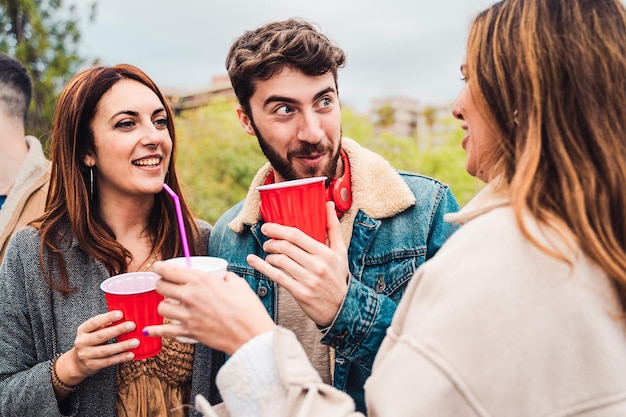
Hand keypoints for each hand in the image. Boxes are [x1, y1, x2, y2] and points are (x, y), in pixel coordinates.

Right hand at [56, 310, 137, 386]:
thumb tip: (125, 317)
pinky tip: (131, 354)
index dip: (107, 317)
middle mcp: (82, 342)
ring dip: (122, 346)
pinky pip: (109, 361)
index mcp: (83, 330)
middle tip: (132, 325)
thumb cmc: (91, 341)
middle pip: (101, 336)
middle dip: (118, 330)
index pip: (94, 322)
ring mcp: (86, 355)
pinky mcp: (92, 365)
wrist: (77, 362)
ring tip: (136, 342)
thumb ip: (105, 324)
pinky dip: (120, 358)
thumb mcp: (93, 331)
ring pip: (106, 350)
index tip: (121, 313)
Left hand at [144, 263, 275, 355]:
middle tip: (165, 285)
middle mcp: (190, 296)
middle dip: (160, 284)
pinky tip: (149, 330)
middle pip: (161, 287)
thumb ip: (227, 278)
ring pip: (161, 307)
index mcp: (202, 281)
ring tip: (170, 304)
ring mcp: (188, 315)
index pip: (170, 270)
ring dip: (164, 305)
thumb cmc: (248, 310)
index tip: (158, 267)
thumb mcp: (239, 285)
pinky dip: (155, 330)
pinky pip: (165, 331)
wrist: (251, 335)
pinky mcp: (189, 332)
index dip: (160, 267)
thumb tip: (224, 278)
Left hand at [247, 201, 348, 326]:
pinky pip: (277, 277)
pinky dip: (262, 267)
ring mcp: (308, 280)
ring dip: (269, 255)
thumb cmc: (338, 277)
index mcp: (325, 253)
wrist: (342, 308)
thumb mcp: (340, 252)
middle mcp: (317, 265)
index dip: (278, 229)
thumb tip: (329, 204)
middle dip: (271, 241)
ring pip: (280, 261)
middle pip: (285, 247)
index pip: (297, 235)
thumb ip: (333, 228)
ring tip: (268, 254)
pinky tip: (253, 261)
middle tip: (266, 240)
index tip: (268, 227)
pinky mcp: (300, 293)